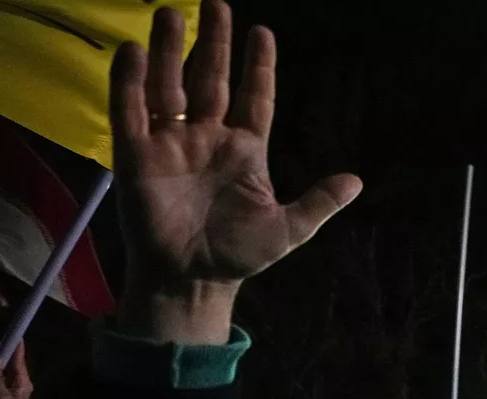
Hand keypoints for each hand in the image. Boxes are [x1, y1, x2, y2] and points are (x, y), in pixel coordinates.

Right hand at [110, 1, 360, 342]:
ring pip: (169, 86)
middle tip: (214, 2)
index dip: (258, 66)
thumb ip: (319, 202)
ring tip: (171, 12)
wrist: (194, 281)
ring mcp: (171, 145)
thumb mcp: (288, 229)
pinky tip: (134, 52)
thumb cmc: (238, 255)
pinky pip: (131, 113)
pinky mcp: (136, 158)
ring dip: (171, 51)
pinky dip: (129, 83)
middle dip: (213, 43)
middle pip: (210, 79)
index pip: (254, 97)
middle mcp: (207, 138)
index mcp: (245, 149)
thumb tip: (357, 182)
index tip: (262, 32)